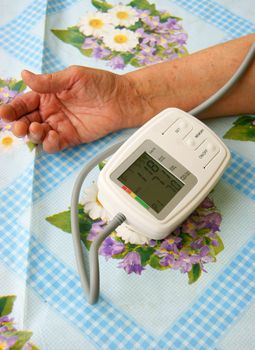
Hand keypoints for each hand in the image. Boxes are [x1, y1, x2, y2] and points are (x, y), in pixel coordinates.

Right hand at [0, 66, 147, 152]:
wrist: (122, 100)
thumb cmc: (101, 84)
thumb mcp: (73, 77)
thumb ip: (49, 81)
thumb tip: (24, 75)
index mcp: (48, 95)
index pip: (24, 103)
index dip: (13, 109)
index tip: (4, 114)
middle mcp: (51, 111)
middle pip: (27, 121)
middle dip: (19, 125)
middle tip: (19, 127)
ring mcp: (60, 125)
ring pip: (38, 135)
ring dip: (33, 135)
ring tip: (38, 129)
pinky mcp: (71, 138)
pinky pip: (54, 144)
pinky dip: (49, 143)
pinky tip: (51, 137)